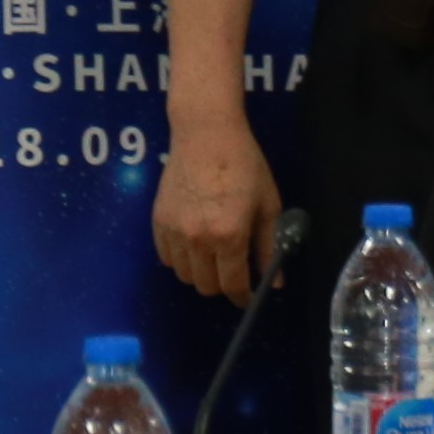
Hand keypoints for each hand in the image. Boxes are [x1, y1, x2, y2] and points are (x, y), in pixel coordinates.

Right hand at [152, 117, 281, 304]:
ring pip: (184, 275)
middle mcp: (197, 240)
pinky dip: (181, 260)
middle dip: (223, 286)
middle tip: (235, 273)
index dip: (243, 297)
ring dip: (201, 274)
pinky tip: (195, 246)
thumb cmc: (245, 165)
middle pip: (206, 286)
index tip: (249, 298)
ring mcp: (173, 232)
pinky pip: (167, 258)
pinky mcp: (157, 223)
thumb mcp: (268, 205)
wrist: (205, 135)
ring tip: (215, 257)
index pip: (232, 284)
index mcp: (229, 235)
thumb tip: (275, 282)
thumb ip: (269, 246)